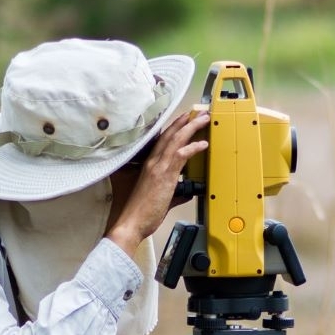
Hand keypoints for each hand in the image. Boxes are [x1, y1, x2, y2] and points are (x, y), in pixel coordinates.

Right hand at [105, 109, 210, 257]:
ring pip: (176, 140)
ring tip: (203, 119)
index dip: (173, 128)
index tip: (183, 119)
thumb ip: (173, 193)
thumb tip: (184, 193)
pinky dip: (193, 147)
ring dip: (191, 127)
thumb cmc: (140, 213)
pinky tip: (203, 144)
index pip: (161, 140)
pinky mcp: (164, 175)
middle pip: (169, 135)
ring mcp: (158, 167)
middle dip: (184, 121)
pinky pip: (181, 155)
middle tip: (196, 112)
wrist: (131, 222)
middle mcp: (152, 162)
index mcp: (148, 165)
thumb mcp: (158, 198)